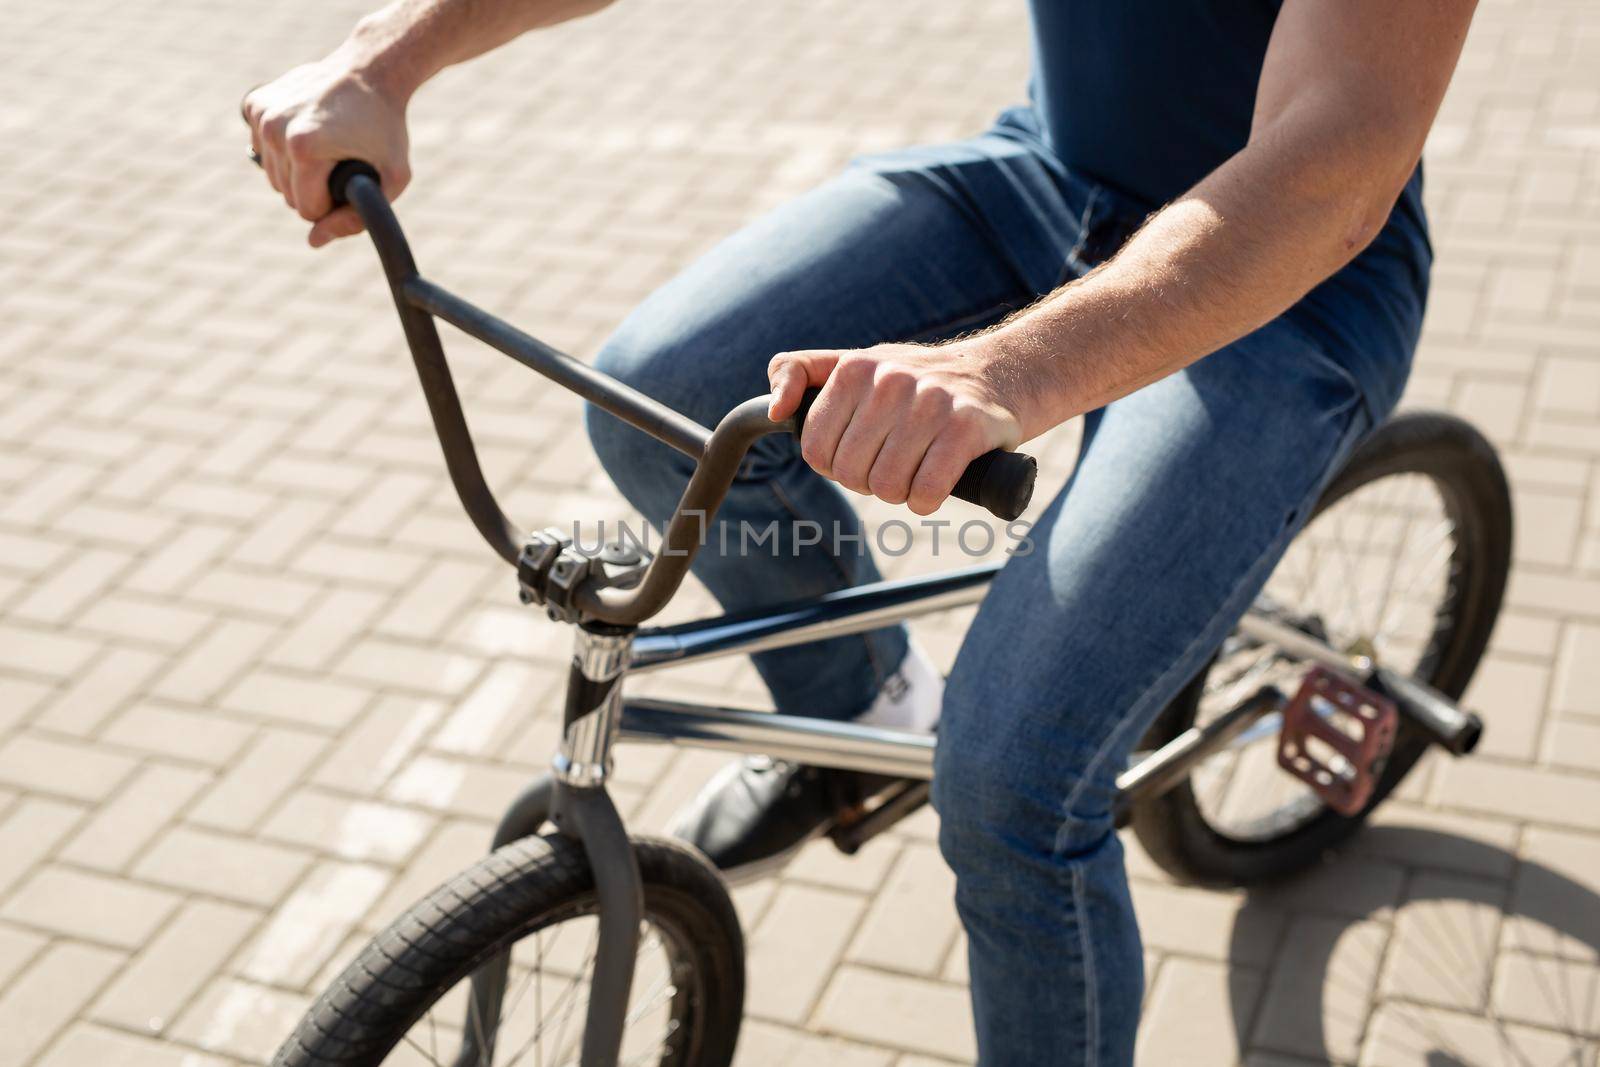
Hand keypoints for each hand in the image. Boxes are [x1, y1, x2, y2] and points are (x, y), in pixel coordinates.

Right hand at [242, 51, 411, 247]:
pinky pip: (262, 150)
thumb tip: (313, 242)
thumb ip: (355, 219)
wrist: (370, 70)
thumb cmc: (385, 127)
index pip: (307, 210)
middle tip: (342, 162)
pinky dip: (283, 149)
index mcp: (305, 148)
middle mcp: (275, 128)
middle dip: (316, 190)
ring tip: (327, 147)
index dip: (334, 205)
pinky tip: (308, 131)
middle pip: (288, 195)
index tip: (351, 182)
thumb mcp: (392, 178)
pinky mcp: (254, 104)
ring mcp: (261, 114)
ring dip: (299, 172)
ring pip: (273, 176)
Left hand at [768, 340, 1024, 514]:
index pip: (815, 450)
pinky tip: (934, 487)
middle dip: (870, 481)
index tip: (861, 454)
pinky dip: (926, 500)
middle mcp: (890, 380)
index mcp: (855, 368)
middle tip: (894, 464)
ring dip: (901, 493)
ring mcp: (931, 402)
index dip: (836, 465)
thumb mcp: (856, 365)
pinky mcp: (967, 427)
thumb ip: (800, 373)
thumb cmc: (916, 381)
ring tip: (917, 470)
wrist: (997, 376)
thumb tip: (774, 411)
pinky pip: (927, 490)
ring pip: (888, 486)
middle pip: (852, 473)